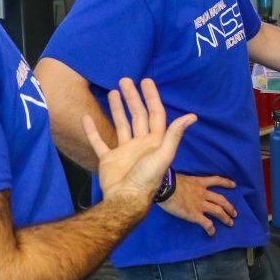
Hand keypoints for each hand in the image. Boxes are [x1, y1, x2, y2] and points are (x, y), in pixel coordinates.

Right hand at [86, 78, 194, 207]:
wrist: (125, 199)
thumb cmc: (147, 178)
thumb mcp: (163, 154)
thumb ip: (174, 134)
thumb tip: (192, 116)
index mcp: (155, 141)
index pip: (155, 114)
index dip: (152, 97)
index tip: (146, 81)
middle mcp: (141, 143)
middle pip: (137, 115)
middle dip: (133, 97)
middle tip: (125, 80)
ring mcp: (124, 151)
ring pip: (121, 124)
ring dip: (117, 108)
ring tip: (112, 92)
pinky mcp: (109, 159)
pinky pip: (99, 141)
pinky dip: (93, 130)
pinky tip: (87, 118)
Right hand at [159, 172, 238, 234]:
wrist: (165, 188)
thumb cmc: (169, 181)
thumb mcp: (181, 178)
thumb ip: (186, 182)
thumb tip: (182, 184)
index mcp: (199, 183)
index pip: (216, 180)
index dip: (226, 183)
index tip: (233, 185)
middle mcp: (203, 194)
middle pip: (221, 200)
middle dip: (230, 207)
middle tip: (234, 213)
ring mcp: (200, 205)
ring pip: (218, 211)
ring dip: (226, 218)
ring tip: (230, 223)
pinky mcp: (195, 215)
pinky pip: (206, 223)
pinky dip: (211, 229)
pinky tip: (212, 233)